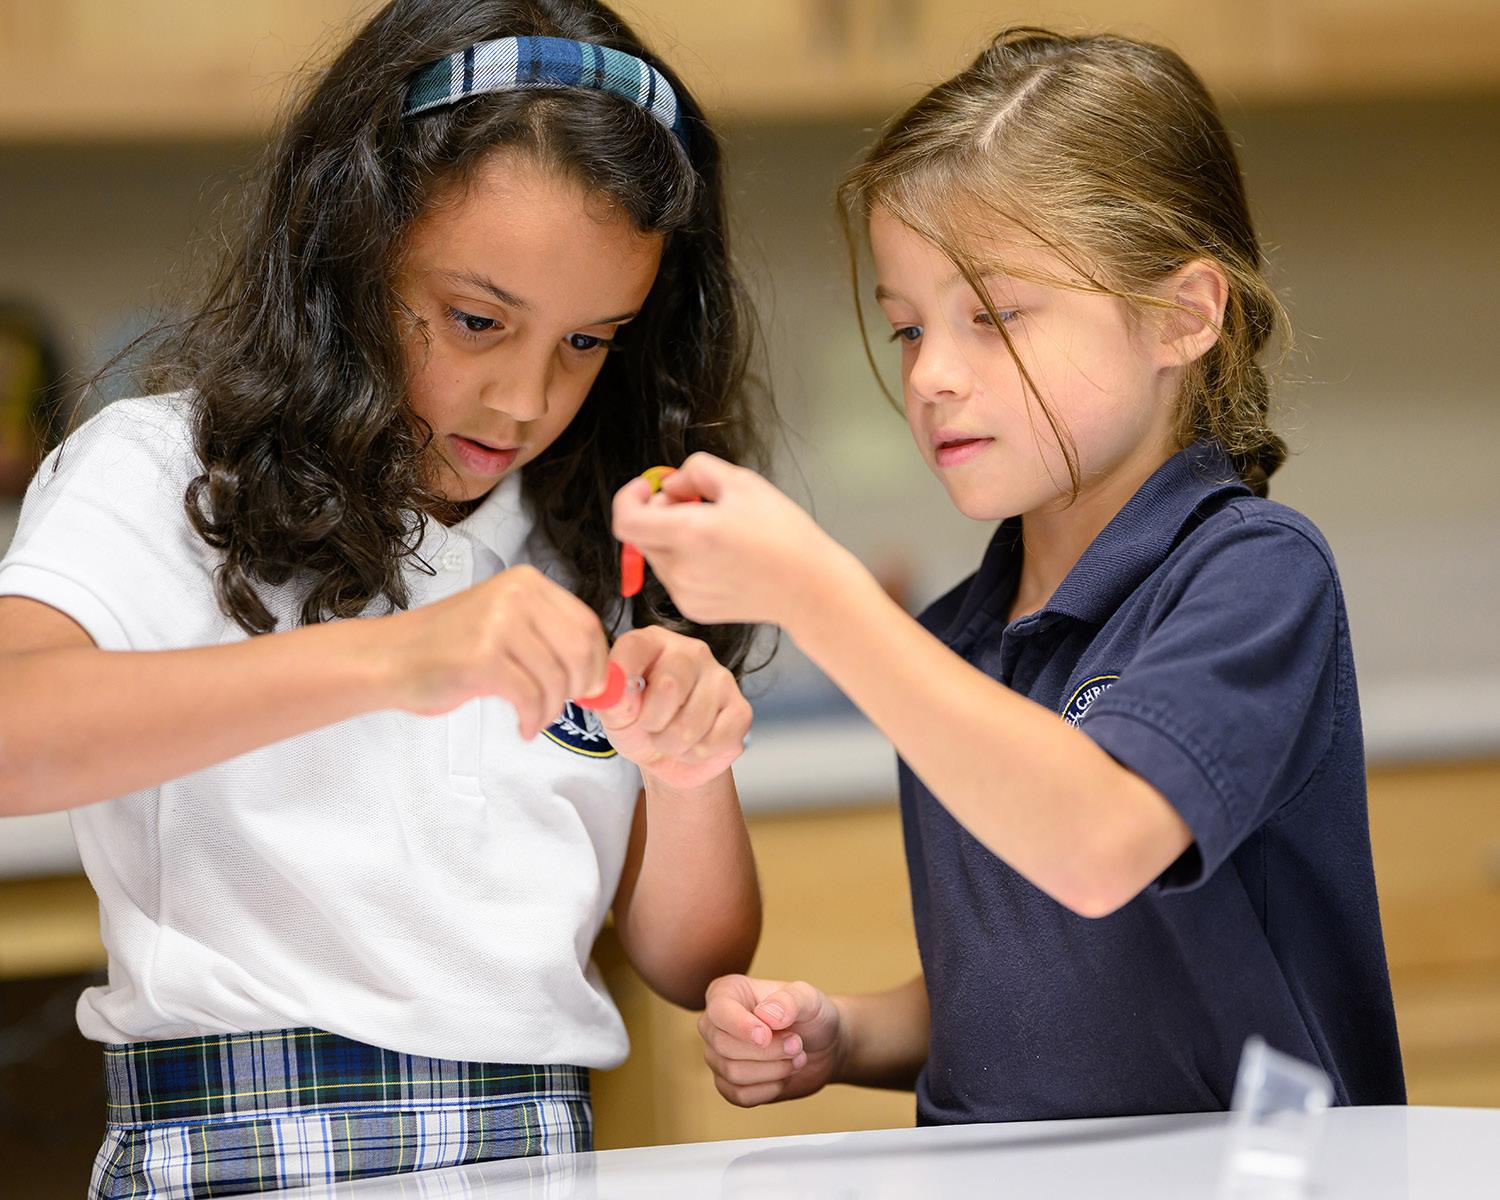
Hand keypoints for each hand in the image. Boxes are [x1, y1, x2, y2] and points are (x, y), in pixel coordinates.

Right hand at [382, 564, 609, 737]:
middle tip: (563, 706)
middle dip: (580, 688)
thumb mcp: (504, 625)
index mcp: (526, 583)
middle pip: (580, 650)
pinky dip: (532, 719)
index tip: (590, 687)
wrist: (389, 657)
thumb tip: (599, 675)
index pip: (587, 623)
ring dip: (551, 709)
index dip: (597, 662)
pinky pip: (530, 697)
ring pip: (557, 678)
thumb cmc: (447, 648)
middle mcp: (516, 595)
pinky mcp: (482, 657)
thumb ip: (548, 638)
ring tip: (534, 718)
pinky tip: (523, 726)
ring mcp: (498, 623)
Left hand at [598, 626, 750, 790]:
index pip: (636, 646)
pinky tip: (694, 743)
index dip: (622, 674)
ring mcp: (721, 679)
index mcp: (655, 643)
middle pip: (669, 686)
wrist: (670, 757)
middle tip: (649, 727)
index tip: (616, 701)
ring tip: (670, 737)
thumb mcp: (616, 715)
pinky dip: (695, 754)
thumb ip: (613, 703)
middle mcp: (692, 653)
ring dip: (671, 744)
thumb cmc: (640, 725)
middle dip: (651, 722)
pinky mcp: (741, 710)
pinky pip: (712, 742)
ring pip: (690, 724)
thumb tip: (621, 696)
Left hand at [611, 453, 840, 626]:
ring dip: (671, 538)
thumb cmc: (783, 533)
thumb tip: (670, 485)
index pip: (625, 519)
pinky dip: (684, 562)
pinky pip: (673, 577)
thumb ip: (695, 471)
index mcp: (690, 533)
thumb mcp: (743, 482)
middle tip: (693, 503)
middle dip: (657, 512)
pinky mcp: (693, 609)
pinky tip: (719, 558)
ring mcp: (685, 593)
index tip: (649, 488)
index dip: (629, 497)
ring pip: (656, 555)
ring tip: (712, 533)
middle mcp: (681, 568)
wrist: (808, 588)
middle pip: (640, 535)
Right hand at [698, 975, 847, 1106]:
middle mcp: (715, 1024)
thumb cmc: (811, 1015)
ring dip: (773, 1070)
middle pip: (725, 1046)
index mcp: (727, 992)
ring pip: (732, 1073)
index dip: (740, 1026)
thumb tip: (766, 1015)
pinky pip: (738, 1095)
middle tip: (797, 1045)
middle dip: (768, 1051)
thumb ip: (790, 1000)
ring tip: (797, 1058)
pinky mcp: (728, 1083)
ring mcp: (718, 1055)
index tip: (766, 1036)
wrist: (822, 1047)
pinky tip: (784, 1077)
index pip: (719, 1011)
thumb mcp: (809, 998)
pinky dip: (768, 1090)